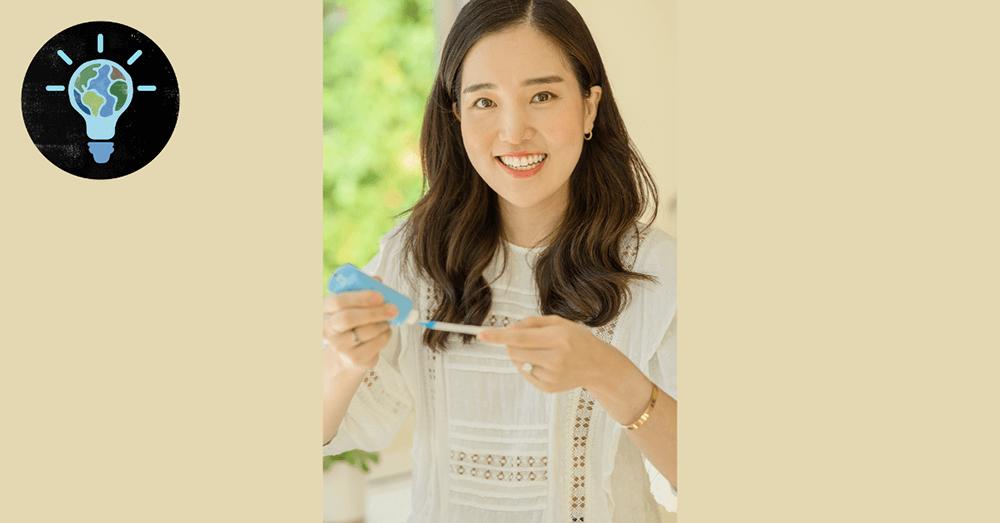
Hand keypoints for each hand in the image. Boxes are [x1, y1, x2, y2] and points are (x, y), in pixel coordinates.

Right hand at [323, 276, 396, 370]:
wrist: (347, 351)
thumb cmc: (352, 321)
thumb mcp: (352, 302)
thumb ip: (362, 289)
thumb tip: (376, 280)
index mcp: (324, 310)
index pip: (338, 301)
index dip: (360, 297)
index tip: (380, 295)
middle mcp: (327, 330)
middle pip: (349, 318)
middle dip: (374, 312)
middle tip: (393, 308)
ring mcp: (339, 346)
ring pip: (366, 332)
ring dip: (382, 323)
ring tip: (388, 319)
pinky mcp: (354, 359)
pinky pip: (375, 344)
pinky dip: (385, 335)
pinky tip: (385, 331)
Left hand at [478, 315, 615, 392]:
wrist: (598, 366)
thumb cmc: (577, 339)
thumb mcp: (559, 323)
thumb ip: (532, 323)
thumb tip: (508, 329)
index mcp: (558, 338)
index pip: (521, 337)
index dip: (499, 336)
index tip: (481, 334)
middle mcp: (555, 358)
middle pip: (514, 351)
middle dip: (510, 344)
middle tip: (526, 339)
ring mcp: (551, 376)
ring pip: (518, 362)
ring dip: (522, 355)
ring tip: (544, 353)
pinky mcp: (548, 388)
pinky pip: (525, 373)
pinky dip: (530, 366)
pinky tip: (548, 364)